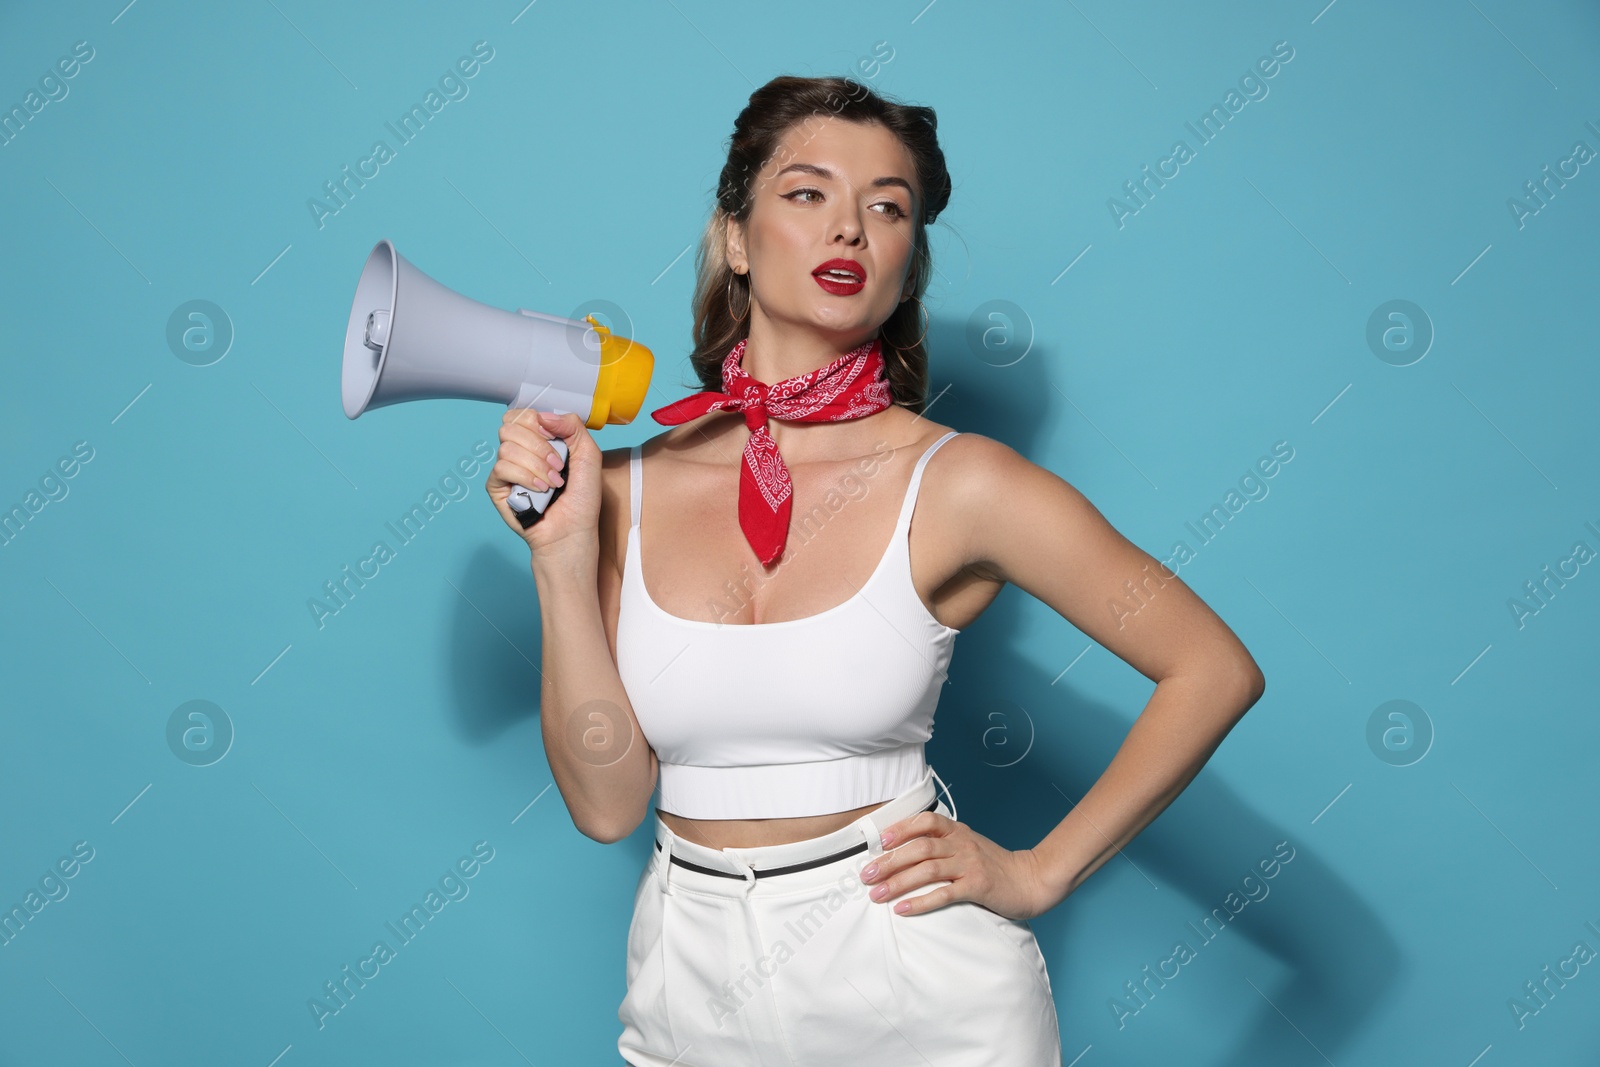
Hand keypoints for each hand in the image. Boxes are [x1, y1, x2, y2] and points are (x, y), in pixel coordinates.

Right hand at [486, 408, 598, 554]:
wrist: (574, 531)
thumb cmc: (582, 497)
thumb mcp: (588, 454)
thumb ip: (572, 426)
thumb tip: (542, 416)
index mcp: (538, 440)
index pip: (522, 414)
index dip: (537, 423)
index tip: (556, 440)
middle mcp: (519, 451)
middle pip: (510, 427)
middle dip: (539, 446)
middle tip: (558, 466)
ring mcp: (506, 469)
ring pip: (507, 448)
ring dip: (536, 466)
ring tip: (553, 483)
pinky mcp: (497, 487)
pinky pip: (501, 468)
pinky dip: (525, 477)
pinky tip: (539, 490)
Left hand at [860, 810, 1055, 920]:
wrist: (1031, 880)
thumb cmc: (995, 866)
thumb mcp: (969, 846)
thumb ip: (943, 845)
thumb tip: (904, 852)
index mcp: (958, 831)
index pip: (925, 822)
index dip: (900, 829)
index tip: (879, 841)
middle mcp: (962, 844)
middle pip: (919, 847)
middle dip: (889, 861)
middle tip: (866, 875)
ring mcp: (970, 864)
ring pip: (927, 869)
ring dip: (898, 882)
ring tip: (877, 895)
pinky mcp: (978, 886)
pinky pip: (944, 894)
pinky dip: (921, 902)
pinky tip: (903, 910)